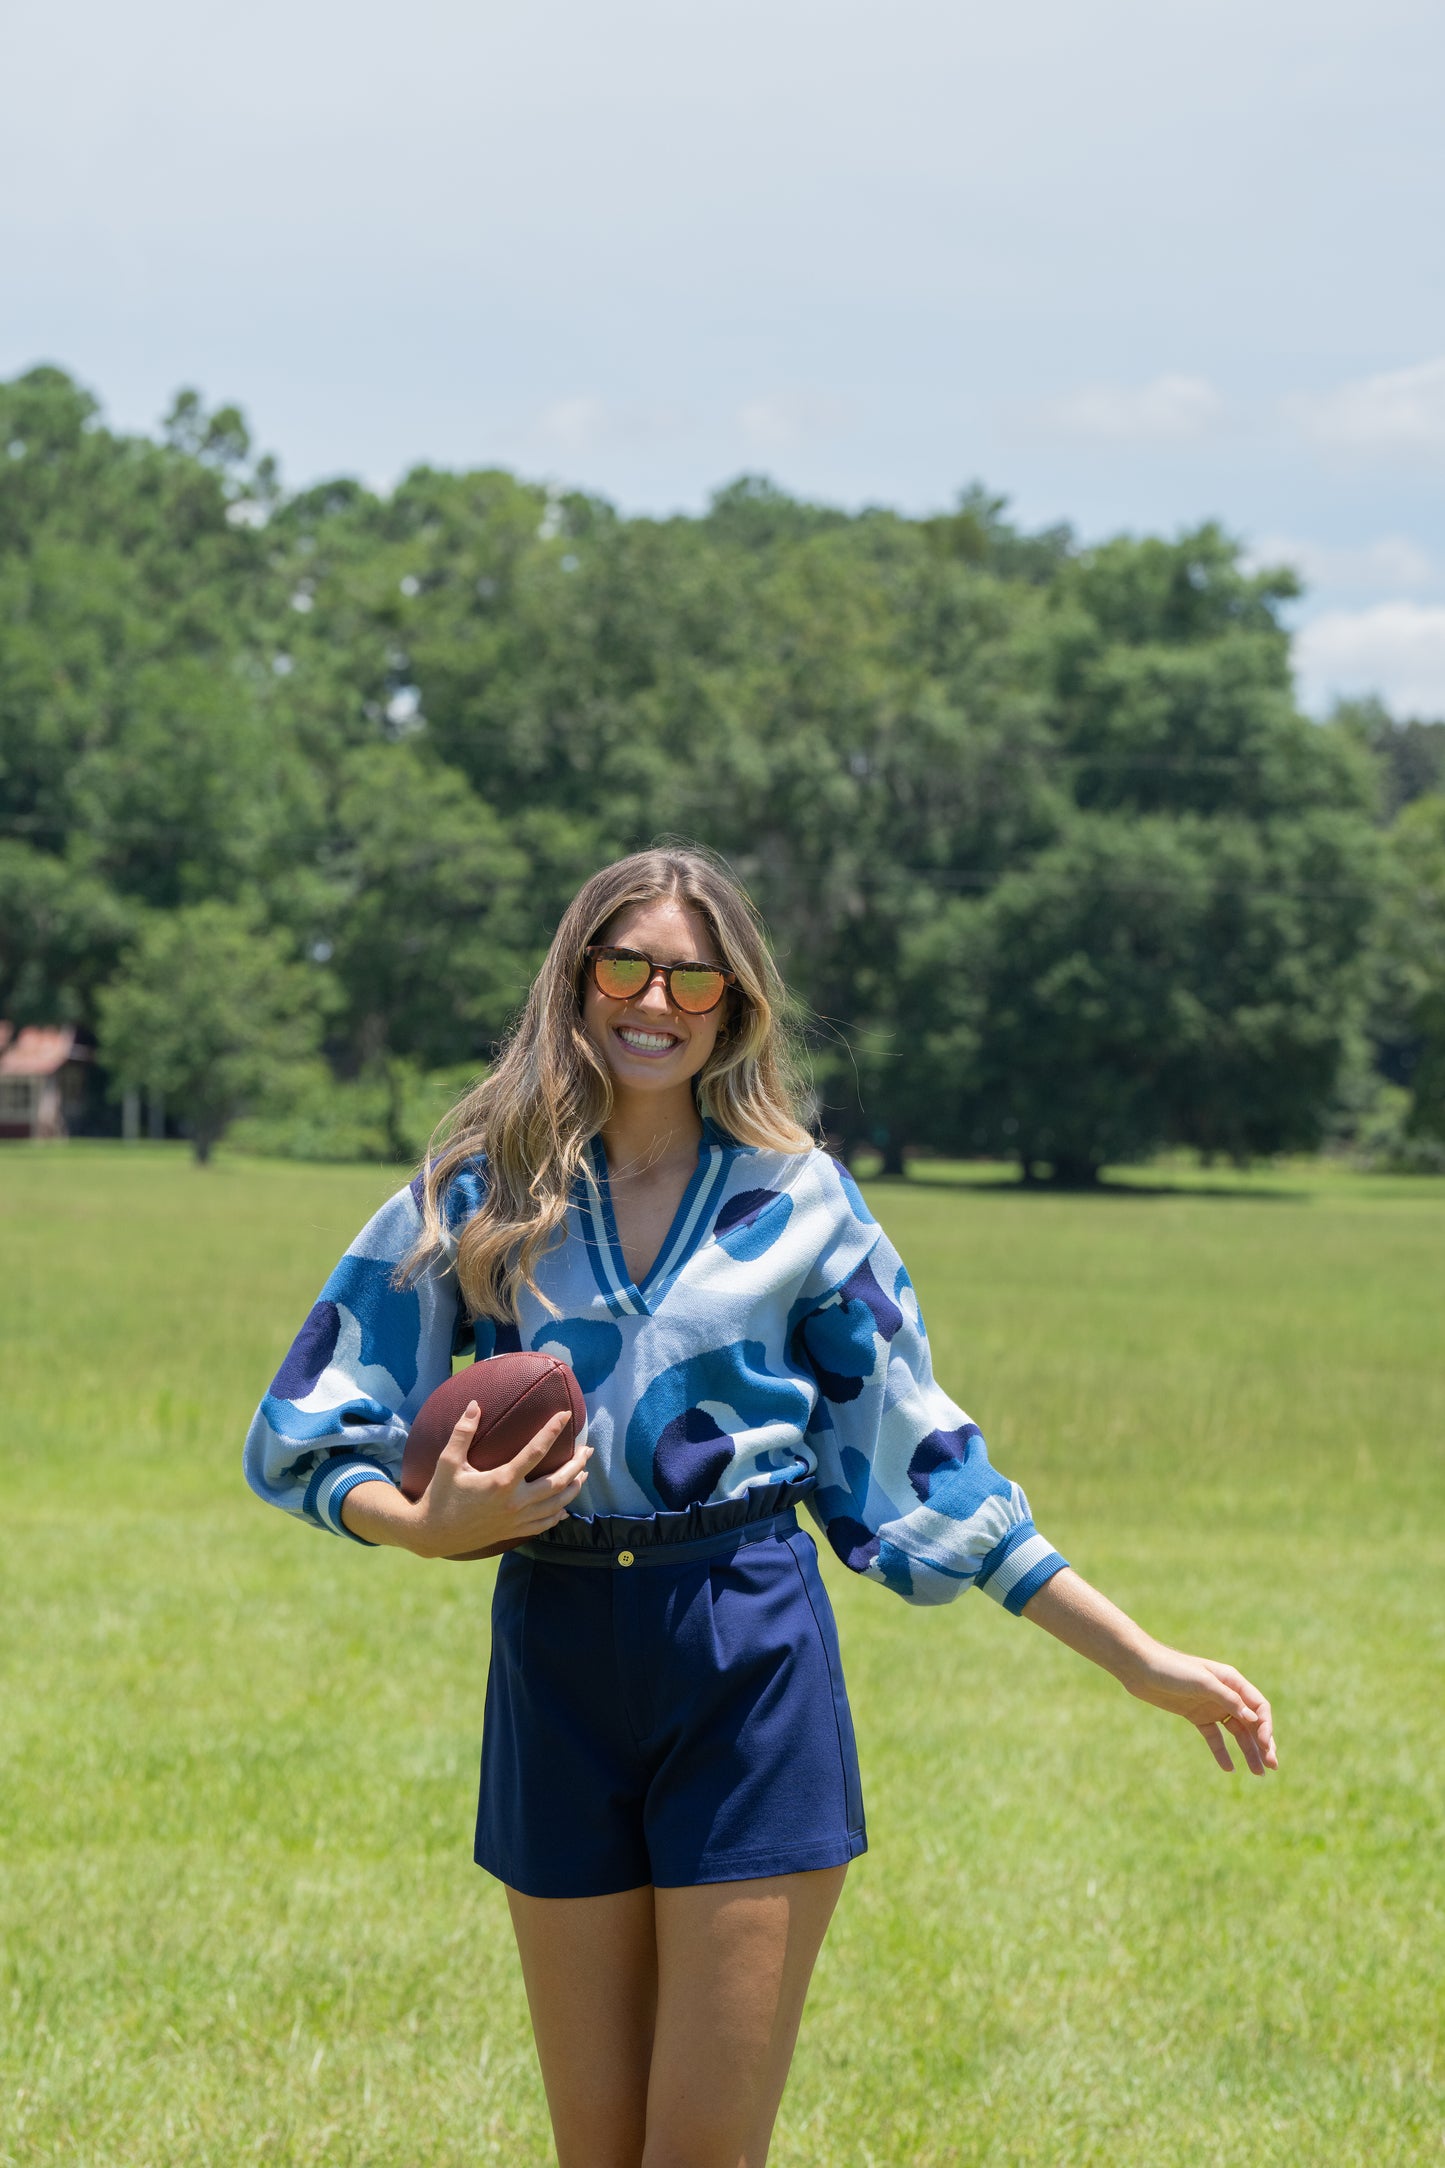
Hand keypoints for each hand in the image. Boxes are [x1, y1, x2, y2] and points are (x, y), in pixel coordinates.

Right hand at [407, 1402, 591, 1558]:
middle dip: (577, 1464)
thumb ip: (462, 1432)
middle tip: (587, 1449)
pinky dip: (559, 1513)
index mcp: (501, 1481)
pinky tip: (565, 1507)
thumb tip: (475, 1404)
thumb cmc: (440, 1495)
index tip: (565, 1415)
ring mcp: (517, 1520)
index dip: (552, 1431)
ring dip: (574, 1487)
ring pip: (557, 1504)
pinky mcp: (514, 1532)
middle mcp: (515, 1502)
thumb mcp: (448, 1461)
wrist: (433, 1534)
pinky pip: (545, 1524)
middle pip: (558, 1482)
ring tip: (584, 1473)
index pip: (535, 1451)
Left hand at [1127, 1647, 1278, 1774]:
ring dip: (1248, 1751)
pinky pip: (1214, 1737)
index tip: (1265, 1745)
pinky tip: (1229, 1768)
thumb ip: (1228, 1699)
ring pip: (1236, 1732)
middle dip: (1263, 1744)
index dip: (1266, 1727)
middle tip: (1272, 1767)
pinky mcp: (1196, 1715)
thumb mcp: (1201, 1682)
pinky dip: (1222, 1752)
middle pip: (1252, 1722)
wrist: (1139, 1667)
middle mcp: (1225, 1694)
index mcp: (1232, 1681)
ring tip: (1258, 1773)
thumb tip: (1254, 1718)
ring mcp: (1211, 1706)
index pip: (1259, 1706)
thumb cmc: (1172, 1668)